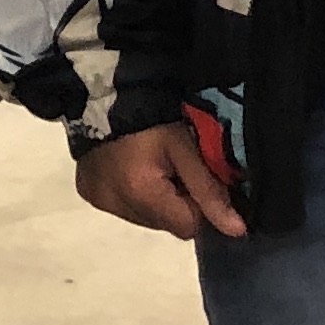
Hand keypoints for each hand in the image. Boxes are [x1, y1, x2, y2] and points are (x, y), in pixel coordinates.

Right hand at [75, 116, 247, 238]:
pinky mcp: (88, 193)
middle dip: (175, 203)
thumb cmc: (154, 119)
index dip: (197, 206)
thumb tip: (237, 231)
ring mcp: (99, 201)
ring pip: (144, 218)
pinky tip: (129, 170)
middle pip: (164, 224)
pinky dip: (131, 195)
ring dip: (153, 200)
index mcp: (142, 195)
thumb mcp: (186, 150)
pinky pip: (122, 207)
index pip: (187, 227)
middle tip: (173, 169)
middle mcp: (117, 205)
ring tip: (150, 167)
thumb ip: (210, 191)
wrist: (106, 93)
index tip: (192, 177)